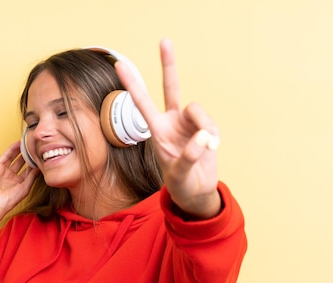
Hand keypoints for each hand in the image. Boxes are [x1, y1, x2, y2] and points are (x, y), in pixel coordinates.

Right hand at [0, 141, 38, 230]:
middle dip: (27, 155)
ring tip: (27, 143)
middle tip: (34, 147)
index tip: (40, 156)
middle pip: (21, 162)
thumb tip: (40, 168)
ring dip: (20, 150)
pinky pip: (6, 156)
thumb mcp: (25, 187)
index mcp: (18, 183)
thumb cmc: (9, 200)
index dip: (34, 163)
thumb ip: (32, 177)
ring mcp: (4, 171)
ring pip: (14, 158)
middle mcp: (11, 176)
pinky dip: (12, 149)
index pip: (28, 170)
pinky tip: (18, 144)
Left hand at [116, 39, 221, 218]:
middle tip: (164, 40)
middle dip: (168, 64)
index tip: (119, 65)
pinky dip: (213, 136)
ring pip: (198, 110)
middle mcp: (171, 122)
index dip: (132, 84)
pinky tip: (212, 148)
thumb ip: (188, 157)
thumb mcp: (179, 175)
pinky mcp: (204, 127)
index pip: (142, 103)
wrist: (196, 191)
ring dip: (205, 127)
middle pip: (170, 87)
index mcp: (157, 131)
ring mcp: (188, 123)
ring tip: (208, 146)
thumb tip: (202, 138)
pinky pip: (210, 124)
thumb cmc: (180, 184)